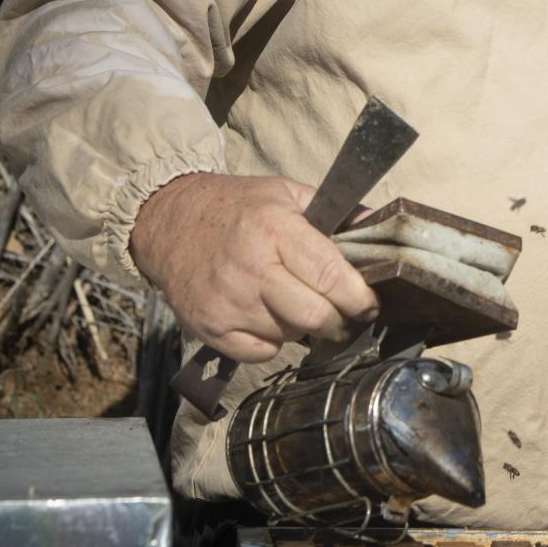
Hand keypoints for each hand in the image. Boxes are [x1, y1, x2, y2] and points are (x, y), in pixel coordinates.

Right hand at [129, 172, 378, 363]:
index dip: (359, 297)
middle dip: (338, 319)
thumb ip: (334, 211)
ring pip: (290, 336)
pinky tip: (266, 317)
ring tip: (293, 301)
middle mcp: (251, 269)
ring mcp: (228, 302)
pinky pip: (260, 354)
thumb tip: (379, 225)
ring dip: (302, 326)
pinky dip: (271, 342)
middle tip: (343, 313)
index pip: (330, 276)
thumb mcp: (284, 193)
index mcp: (275, 230)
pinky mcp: (209, 327)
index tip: (370, 304)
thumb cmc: (235, 206)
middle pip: (315, 316)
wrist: (168, 220)